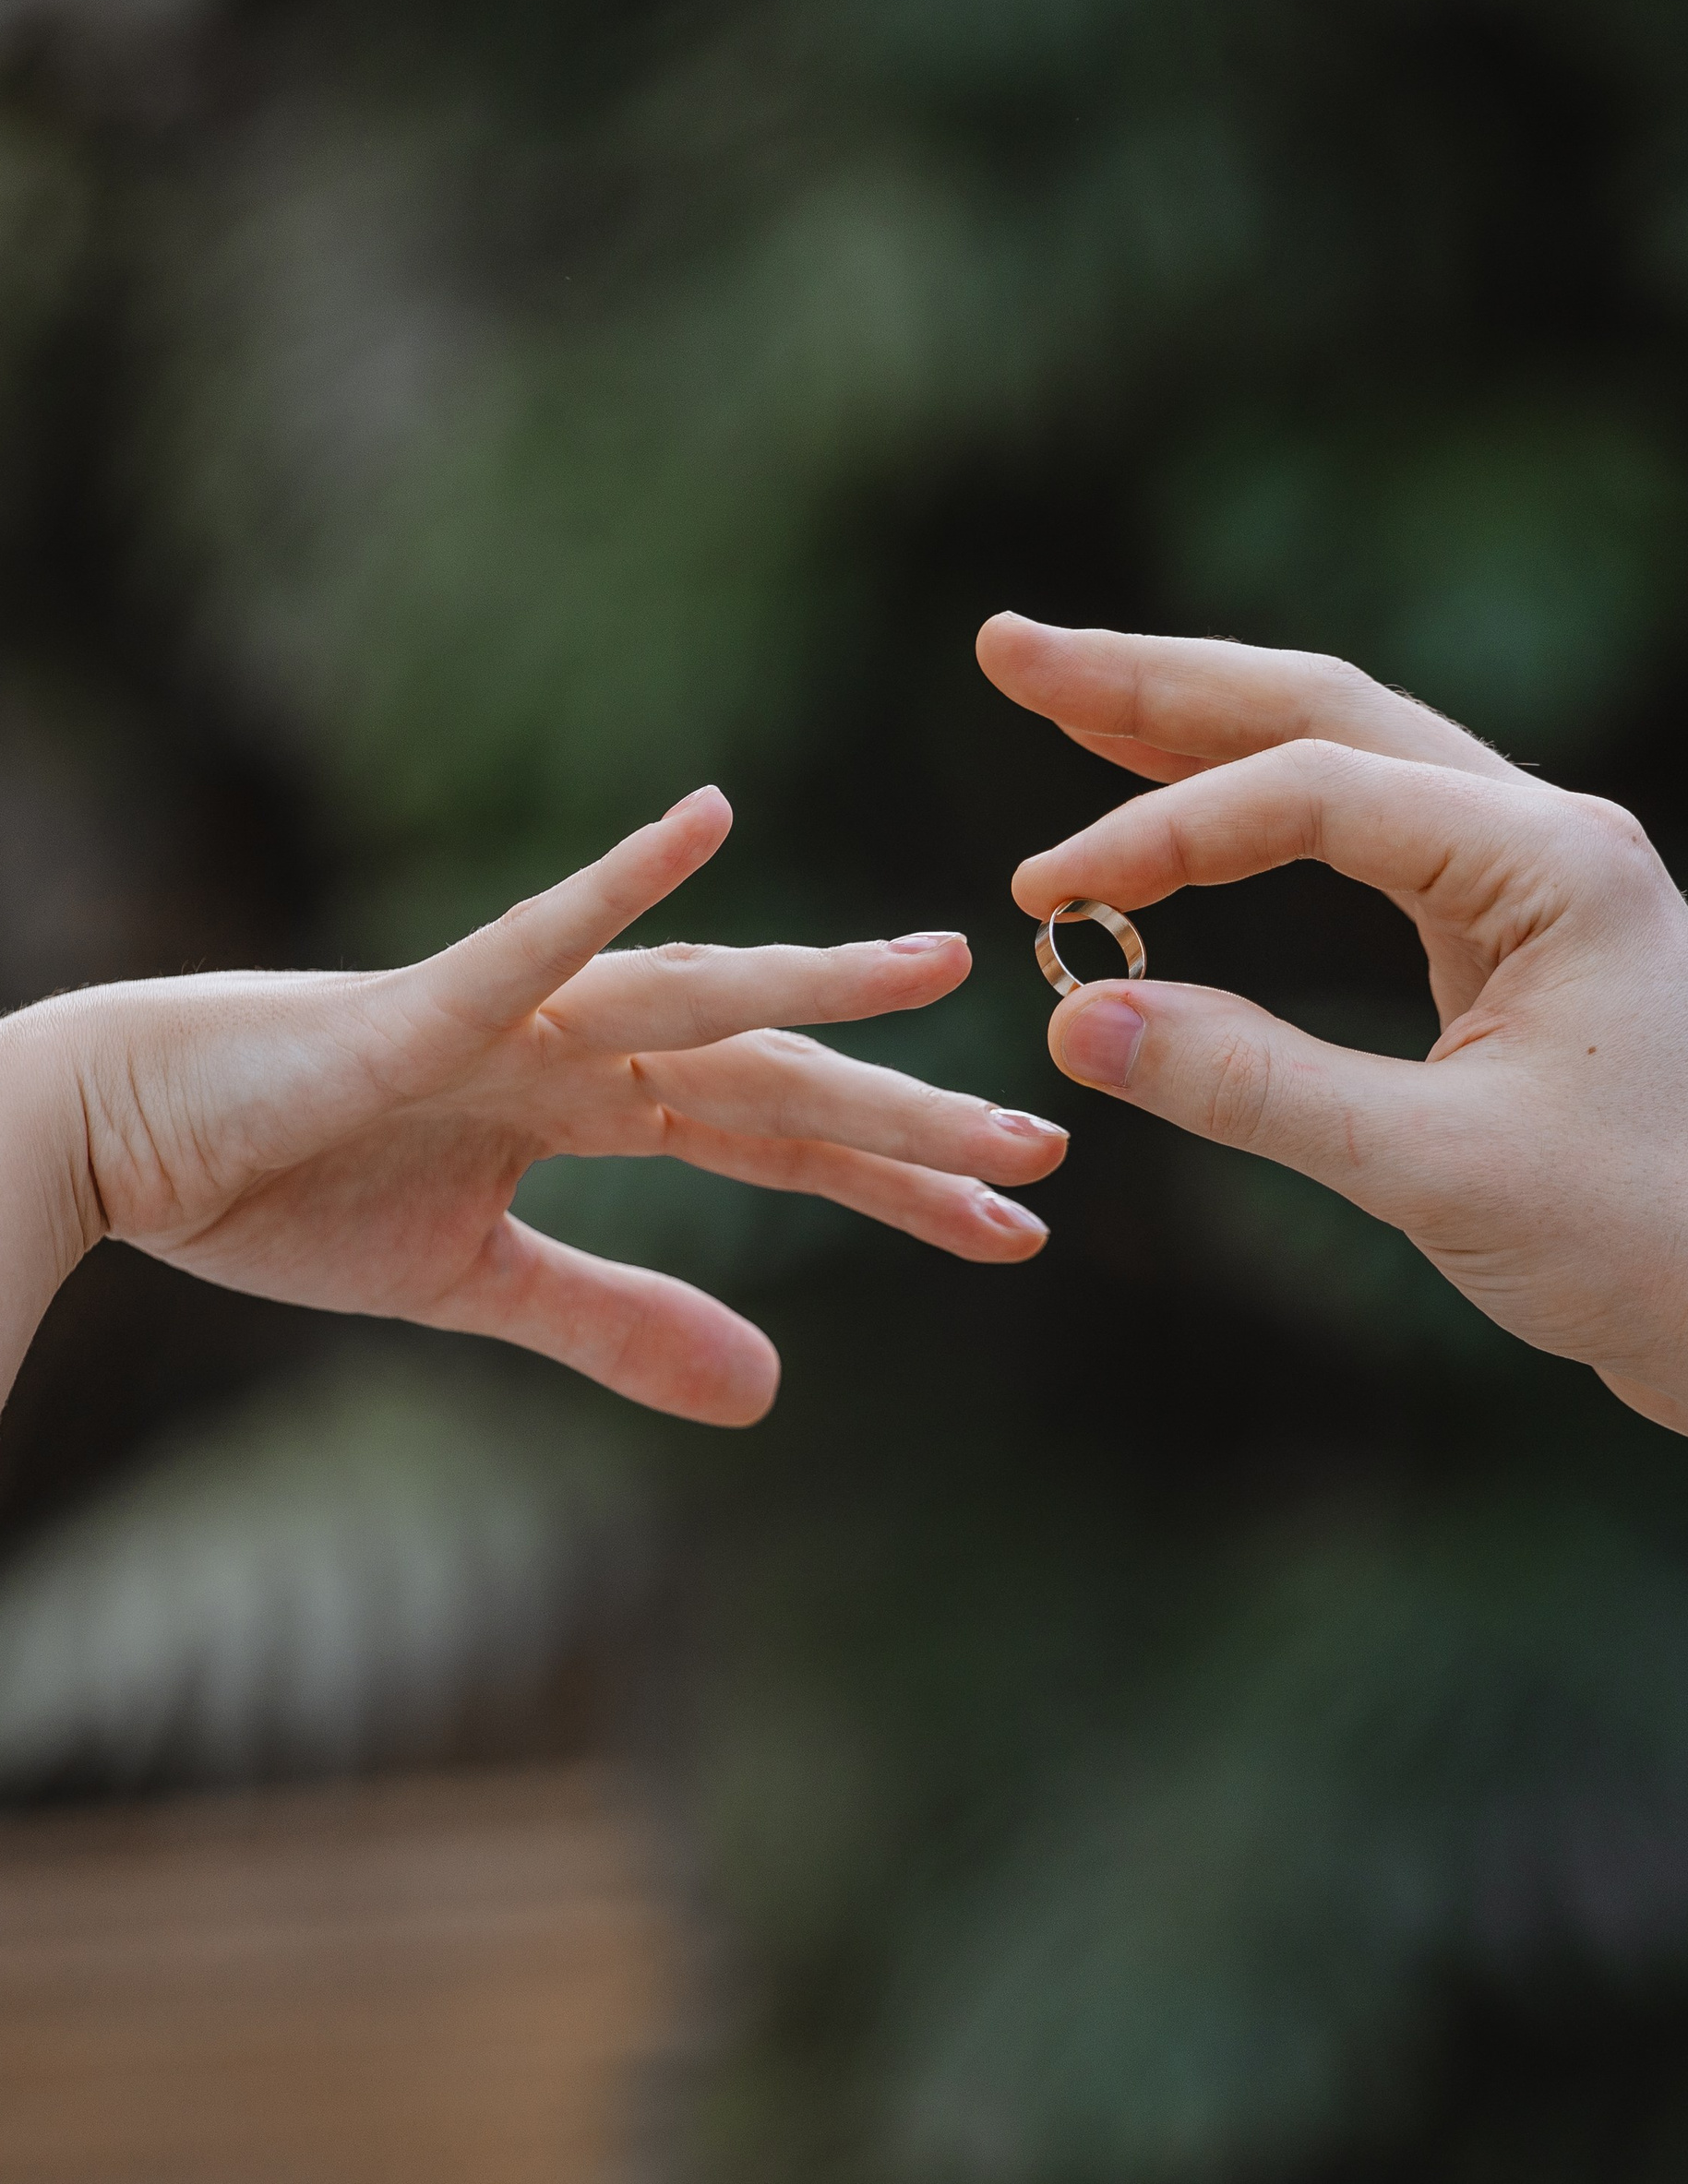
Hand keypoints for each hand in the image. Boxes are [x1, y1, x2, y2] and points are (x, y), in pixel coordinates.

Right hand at [0, 789, 1065, 1424]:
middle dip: (908, 1123)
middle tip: (1047, 1154)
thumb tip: (772, 1394)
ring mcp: (514, 1016)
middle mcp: (585, 1046)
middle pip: (777, 1082)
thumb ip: (621, 1323)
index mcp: (601, 1106)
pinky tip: (701, 818)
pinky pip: (531, 939)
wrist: (115, 1138)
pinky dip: (611, 886)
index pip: (787, 1144)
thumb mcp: (477, 1287)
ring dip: (819, 990)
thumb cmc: (283, 1185)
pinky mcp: (421, 1005)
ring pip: (695, 1004)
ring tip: (945, 970)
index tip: (1021, 1228)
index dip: (903, 1186)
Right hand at [978, 615, 1687, 1578]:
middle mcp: (1544, 833)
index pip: (1306, 792)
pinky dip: (1264, 820)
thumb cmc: (1656, 1243)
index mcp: (1545, 857)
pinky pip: (1368, 844)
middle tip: (1010, 650)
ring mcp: (1536, 878)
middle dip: (1157, 683)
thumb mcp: (1436, 1171)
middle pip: (1319, 709)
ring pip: (1344, 761)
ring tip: (1067, 695)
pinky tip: (1193, 816)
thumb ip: (1253, 1086)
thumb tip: (1082, 1021)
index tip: (1044, 901)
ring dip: (1205, 730)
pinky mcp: (1520, 940)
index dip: (1157, 835)